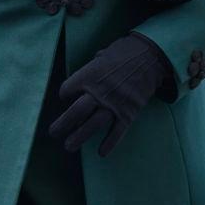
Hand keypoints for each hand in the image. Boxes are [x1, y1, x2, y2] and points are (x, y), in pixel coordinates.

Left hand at [48, 32, 173, 157]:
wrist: (151, 56)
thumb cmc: (124, 52)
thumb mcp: (101, 56)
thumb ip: (89, 70)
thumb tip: (81, 83)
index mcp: (89, 74)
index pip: (67, 89)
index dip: (65, 94)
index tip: (67, 98)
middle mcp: (98, 91)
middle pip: (75, 112)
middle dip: (62, 124)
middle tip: (54, 133)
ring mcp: (114, 104)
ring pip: (92, 125)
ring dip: (78, 137)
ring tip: (68, 146)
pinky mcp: (129, 113)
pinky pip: (117, 132)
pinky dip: (110, 143)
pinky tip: (101, 153)